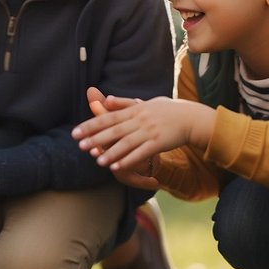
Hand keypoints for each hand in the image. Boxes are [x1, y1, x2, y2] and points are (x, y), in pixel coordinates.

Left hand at [73, 86, 214, 173]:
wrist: (192, 118)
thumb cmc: (168, 110)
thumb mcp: (146, 103)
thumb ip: (125, 103)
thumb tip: (106, 100)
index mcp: (135, 110)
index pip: (108, 117)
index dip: (91, 125)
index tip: (76, 132)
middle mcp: (140, 120)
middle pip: (114, 130)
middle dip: (96, 138)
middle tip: (80, 146)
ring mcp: (150, 131)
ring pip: (126, 143)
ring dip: (111, 153)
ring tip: (97, 161)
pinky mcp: (159, 143)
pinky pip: (141, 153)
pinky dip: (128, 160)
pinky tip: (117, 168)